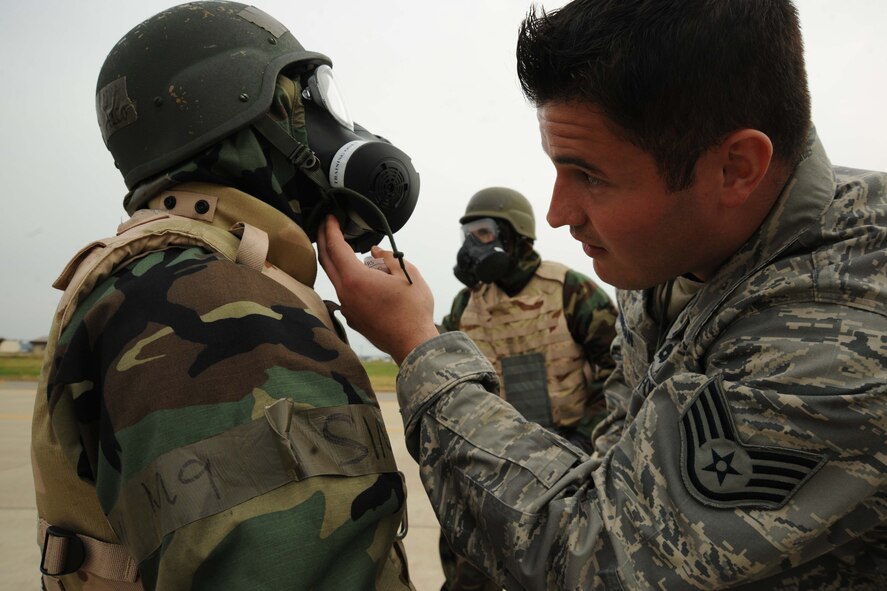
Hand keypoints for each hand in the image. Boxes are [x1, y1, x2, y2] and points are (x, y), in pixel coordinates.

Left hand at [317, 215, 439, 364]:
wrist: (413, 344)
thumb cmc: (413, 310)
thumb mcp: (408, 274)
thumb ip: (388, 258)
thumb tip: (375, 252)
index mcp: (356, 279)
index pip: (335, 247)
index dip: (331, 229)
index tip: (330, 217)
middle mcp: (345, 293)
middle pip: (326, 261)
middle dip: (325, 240)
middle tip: (328, 226)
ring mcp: (347, 308)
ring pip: (334, 278)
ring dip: (335, 260)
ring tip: (344, 248)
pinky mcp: (353, 318)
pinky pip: (344, 293)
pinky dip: (346, 279)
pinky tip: (360, 277)